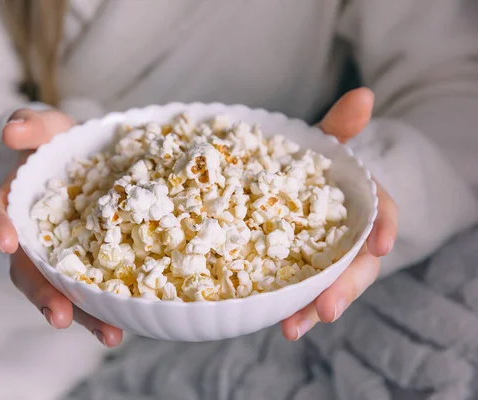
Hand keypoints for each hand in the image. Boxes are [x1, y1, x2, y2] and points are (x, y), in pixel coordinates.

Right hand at [0, 108, 122, 346]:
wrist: (76, 163)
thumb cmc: (55, 147)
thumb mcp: (45, 129)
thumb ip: (30, 125)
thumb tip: (11, 130)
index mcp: (13, 206)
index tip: (5, 240)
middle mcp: (32, 239)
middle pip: (30, 273)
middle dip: (43, 295)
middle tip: (59, 316)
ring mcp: (60, 256)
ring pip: (64, 291)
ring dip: (83, 315)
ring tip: (108, 334)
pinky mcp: (89, 263)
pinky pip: (94, 288)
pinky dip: (108, 307)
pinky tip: (127, 322)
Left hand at [281, 88, 398, 340]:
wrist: (297, 186)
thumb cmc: (316, 166)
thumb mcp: (323, 144)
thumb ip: (339, 126)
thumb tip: (363, 92)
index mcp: (361, 203)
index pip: (381, 213)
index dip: (382, 227)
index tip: (379, 245)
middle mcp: (350, 236)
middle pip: (357, 264)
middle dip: (345, 287)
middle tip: (328, 309)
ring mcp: (328, 258)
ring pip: (331, 286)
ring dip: (315, 308)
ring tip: (294, 327)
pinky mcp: (305, 272)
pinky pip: (305, 293)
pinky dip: (295, 309)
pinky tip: (280, 324)